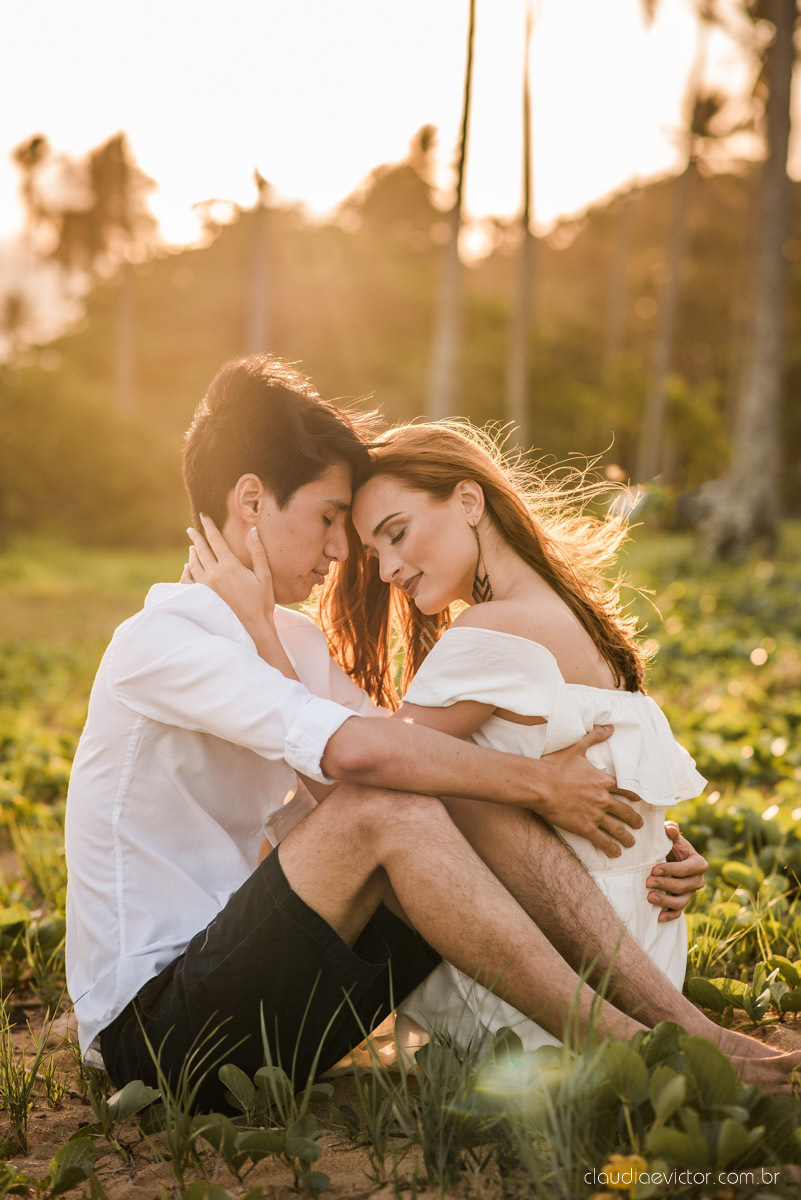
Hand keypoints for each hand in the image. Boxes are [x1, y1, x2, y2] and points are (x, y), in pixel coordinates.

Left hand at [185, 515, 275, 637]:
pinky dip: (187, 571)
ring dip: (193, 553)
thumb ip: (258, 552)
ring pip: (194, 564)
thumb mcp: (264, 576)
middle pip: (201, 549)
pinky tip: (188, 567)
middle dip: (196, 537)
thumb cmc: (262, 602)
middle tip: (191, 529)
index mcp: (230, 566)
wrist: (252, 628)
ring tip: (192, 547)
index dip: (209, 526)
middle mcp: (214, 574)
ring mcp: (205, 586)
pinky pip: (189, 580)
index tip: (204, 516)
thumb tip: (252, 530)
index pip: (215, 540)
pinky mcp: (202, 597)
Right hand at [537, 725, 643, 858]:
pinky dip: (610, 848)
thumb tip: (609, 727)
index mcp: (603, 781)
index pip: (626, 790)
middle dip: (635, 820)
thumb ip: (595, 736)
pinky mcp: (584, 827)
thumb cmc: (555, 765)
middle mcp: (603, 799)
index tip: (640, 801)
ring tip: (631, 843)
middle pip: (626, 812)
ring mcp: (595, 815)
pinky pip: (602, 840)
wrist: (540, 784)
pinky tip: (615, 853)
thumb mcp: (576, 747)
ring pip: (617, 828)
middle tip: (640, 825)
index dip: (635, 797)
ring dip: (626, 837)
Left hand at [646, 820, 707, 922]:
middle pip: (683, 886)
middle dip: (665, 884)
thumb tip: (670, 830)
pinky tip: (658, 917)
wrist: (668, 858)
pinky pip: (678, 912)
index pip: (687, 869)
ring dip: (665, 901)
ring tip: (649, 897)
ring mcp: (690, 893)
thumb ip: (671, 831)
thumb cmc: (670, 845)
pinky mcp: (682, 902)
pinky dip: (669, 916)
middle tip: (647, 882)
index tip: (654, 869)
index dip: (671, 870)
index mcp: (698, 863)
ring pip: (681, 901)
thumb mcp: (671, 836)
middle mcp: (698, 880)